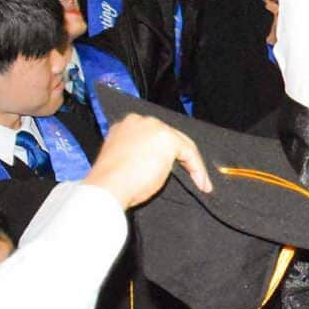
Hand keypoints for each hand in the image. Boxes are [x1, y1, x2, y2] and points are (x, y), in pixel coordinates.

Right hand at [83, 113, 211, 207]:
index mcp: (126, 125)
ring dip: (191, 164)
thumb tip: (154, 162)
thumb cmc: (112, 182)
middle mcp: (141, 121)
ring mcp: (155, 128)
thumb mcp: (124, 160)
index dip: (164, 154)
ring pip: (181, 144)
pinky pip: (190, 153)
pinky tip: (201, 183)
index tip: (169, 169)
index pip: (153, 136)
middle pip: (169, 137)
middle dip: (180, 157)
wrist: (107, 187)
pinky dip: (197, 169)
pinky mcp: (168, 139)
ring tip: (198, 182)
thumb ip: (139, 154)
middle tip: (190, 176)